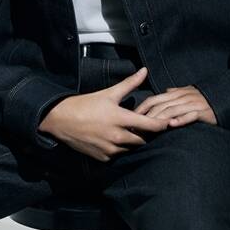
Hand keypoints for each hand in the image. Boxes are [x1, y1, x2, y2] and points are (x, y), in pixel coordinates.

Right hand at [39, 66, 169, 161]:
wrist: (61, 120)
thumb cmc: (86, 104)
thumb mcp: (109, 93)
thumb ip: (130, 83)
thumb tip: (144, 71)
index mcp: (120, 119)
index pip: (149, 125)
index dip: (161, 124)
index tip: (168, 122)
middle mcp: (117, 137)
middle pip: (142, 139)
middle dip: (146, 134)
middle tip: (146, 126)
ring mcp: (110, 149)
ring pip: (131, 148)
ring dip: (133, 141)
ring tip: (130, 132)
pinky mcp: (103, 158)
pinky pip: (118, 155)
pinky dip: (120, 148)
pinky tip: (115, 139)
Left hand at [133, 85, 216, 126]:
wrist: (225, 97)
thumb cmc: (204, 98)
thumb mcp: (188, 92)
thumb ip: (175, 92)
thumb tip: (165, 91)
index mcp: (176, 93)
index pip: (154, 99)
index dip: (142, 107)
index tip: (132, 117)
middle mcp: (182, 97)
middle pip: (160, 106)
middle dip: (147, 117)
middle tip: (136, 128)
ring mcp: (192, 104)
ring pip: (172, 111)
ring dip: (159, 120)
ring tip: (149, 129)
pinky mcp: (202, 112)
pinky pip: (189, 116)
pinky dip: (180, 120)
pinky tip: (172, 125)